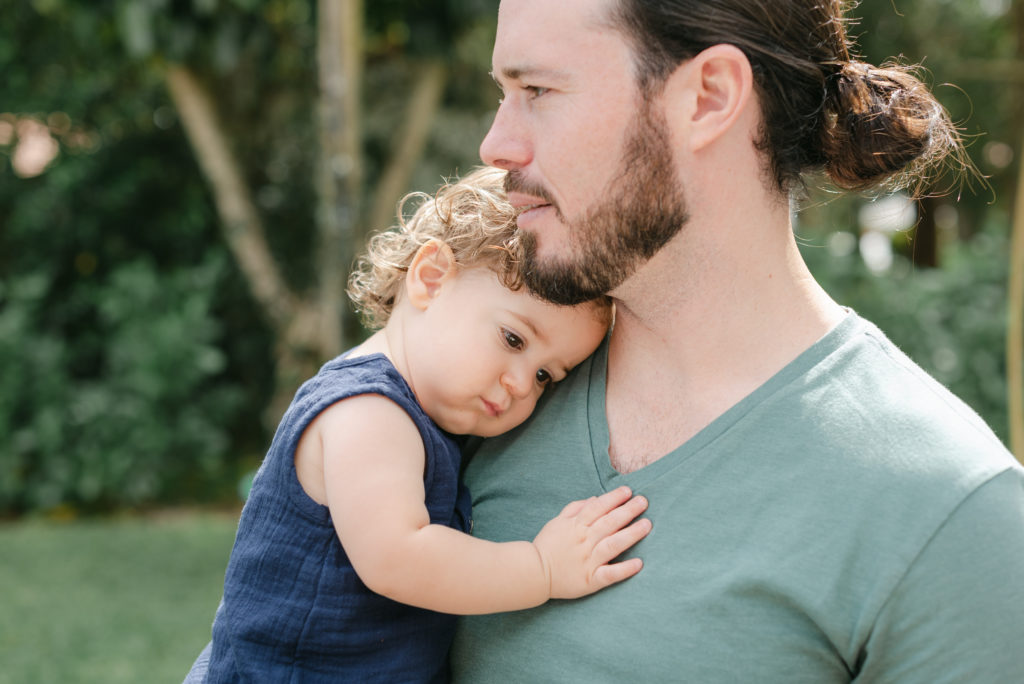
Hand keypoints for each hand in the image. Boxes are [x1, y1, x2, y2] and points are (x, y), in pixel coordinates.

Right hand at [532, 486, 650, 598]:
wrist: (533, 573)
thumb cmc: (546, 546)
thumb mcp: (557, 522)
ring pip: (613, 544)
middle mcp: (584, 541)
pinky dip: (624, 569)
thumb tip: (595, 499)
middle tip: (643, 502)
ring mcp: (588, 561)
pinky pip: (610, 574)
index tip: (628, 491)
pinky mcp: (591, 580)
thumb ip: (575, 508)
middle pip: (609, 523)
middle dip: (627, 511)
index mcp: (575, 525)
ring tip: (647, 525)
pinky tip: (639, 563)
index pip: (598, 508)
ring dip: (631, 534)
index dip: (613, 498)